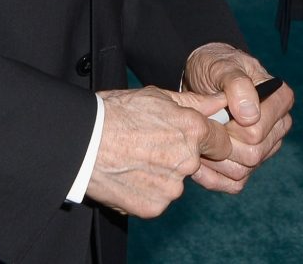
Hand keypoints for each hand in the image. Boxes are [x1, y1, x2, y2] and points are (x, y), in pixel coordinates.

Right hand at [86, 85, 231, 217]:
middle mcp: (188, 160)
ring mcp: (172, 187)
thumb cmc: (115, 113)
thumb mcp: (155, 96)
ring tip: (134, 159)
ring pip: (175, 182)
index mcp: (192, 130)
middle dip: (180, 156)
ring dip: (162, 174)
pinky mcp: (155, 207)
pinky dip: (146, 191)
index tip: (189, 138)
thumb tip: (220, 102)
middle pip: (195, 162)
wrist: (82, 143)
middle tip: (150, 145)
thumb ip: (193, 102)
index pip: (221, 142)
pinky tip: (128, 175)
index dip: (208, 139)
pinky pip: (158, 199)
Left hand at [180, 42, 293, 191]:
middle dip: (222, 143)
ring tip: (198, 139)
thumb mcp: (221, 66)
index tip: (216, 111)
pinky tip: (198, 159)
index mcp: (280, 100)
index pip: (257, 131)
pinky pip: (234, 184)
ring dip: (215, 159)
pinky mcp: (248, 164)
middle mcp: (278, 126)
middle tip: (203, 126)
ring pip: (243, 171)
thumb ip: (237, 84)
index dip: (232, 126)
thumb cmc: (214, 67)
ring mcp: (265, 148)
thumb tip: (251, 115)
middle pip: (253, 155)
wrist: (200, 80)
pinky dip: (212, 176)